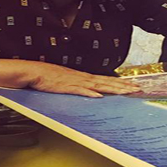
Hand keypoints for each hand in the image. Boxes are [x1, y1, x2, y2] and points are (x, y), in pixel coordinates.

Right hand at [0, 59, 140, 97]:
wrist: (28, 71)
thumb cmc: (44, 78)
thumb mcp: (64, 84)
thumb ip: (77, 88)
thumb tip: (91, 95)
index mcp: (81, 77)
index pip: (105, 80)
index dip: (120, 83)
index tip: (133, 86)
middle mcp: (80, 77)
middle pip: (106, 81)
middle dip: (123, 86)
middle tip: (138, 89)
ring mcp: (73, 81)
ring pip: (97, 85)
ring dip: (112, 88)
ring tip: (126, 91)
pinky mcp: (62, 85)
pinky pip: (77, 90)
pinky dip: (88, 92)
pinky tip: (98, 96)